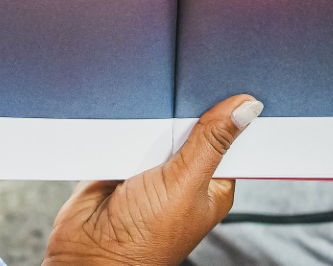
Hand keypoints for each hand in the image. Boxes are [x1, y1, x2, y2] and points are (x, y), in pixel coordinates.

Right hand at [43, 95, 263, 265]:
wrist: (86, 254)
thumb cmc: (142, 241)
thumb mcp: (184, 185)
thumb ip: (211, 143)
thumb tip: (246, 107)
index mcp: (212, 183)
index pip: (231, 137)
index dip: (232, 112)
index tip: (233, 82)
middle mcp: (184, 174)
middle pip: (194, 124)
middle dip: (187, 108)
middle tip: (185, 85)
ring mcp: (151, 165)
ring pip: (160, 123)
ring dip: (154, 115)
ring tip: (153, 106)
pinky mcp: (121, 158)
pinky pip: (128, 128)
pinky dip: (127, 121)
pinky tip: (129, 113)